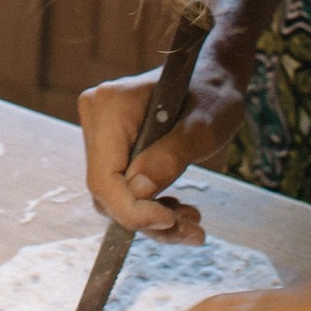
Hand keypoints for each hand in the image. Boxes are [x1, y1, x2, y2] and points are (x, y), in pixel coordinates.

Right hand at [79, 47, 247, 244]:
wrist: (214, 79)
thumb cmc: (213, 94)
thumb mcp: (203, 128)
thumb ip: (170, 158)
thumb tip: (140, 192)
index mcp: (110, 107)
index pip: (104, 178)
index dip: (132, 210)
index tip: (171, 222)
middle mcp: (96, 117)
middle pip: (107, 191)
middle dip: (147, 218)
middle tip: (192, 231)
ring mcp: (101, 131)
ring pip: (114, 194)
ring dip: (152, 217)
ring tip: (192, 224)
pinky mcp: (113, 145)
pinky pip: (121, 186)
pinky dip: (149, 205)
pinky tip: (178, 210)